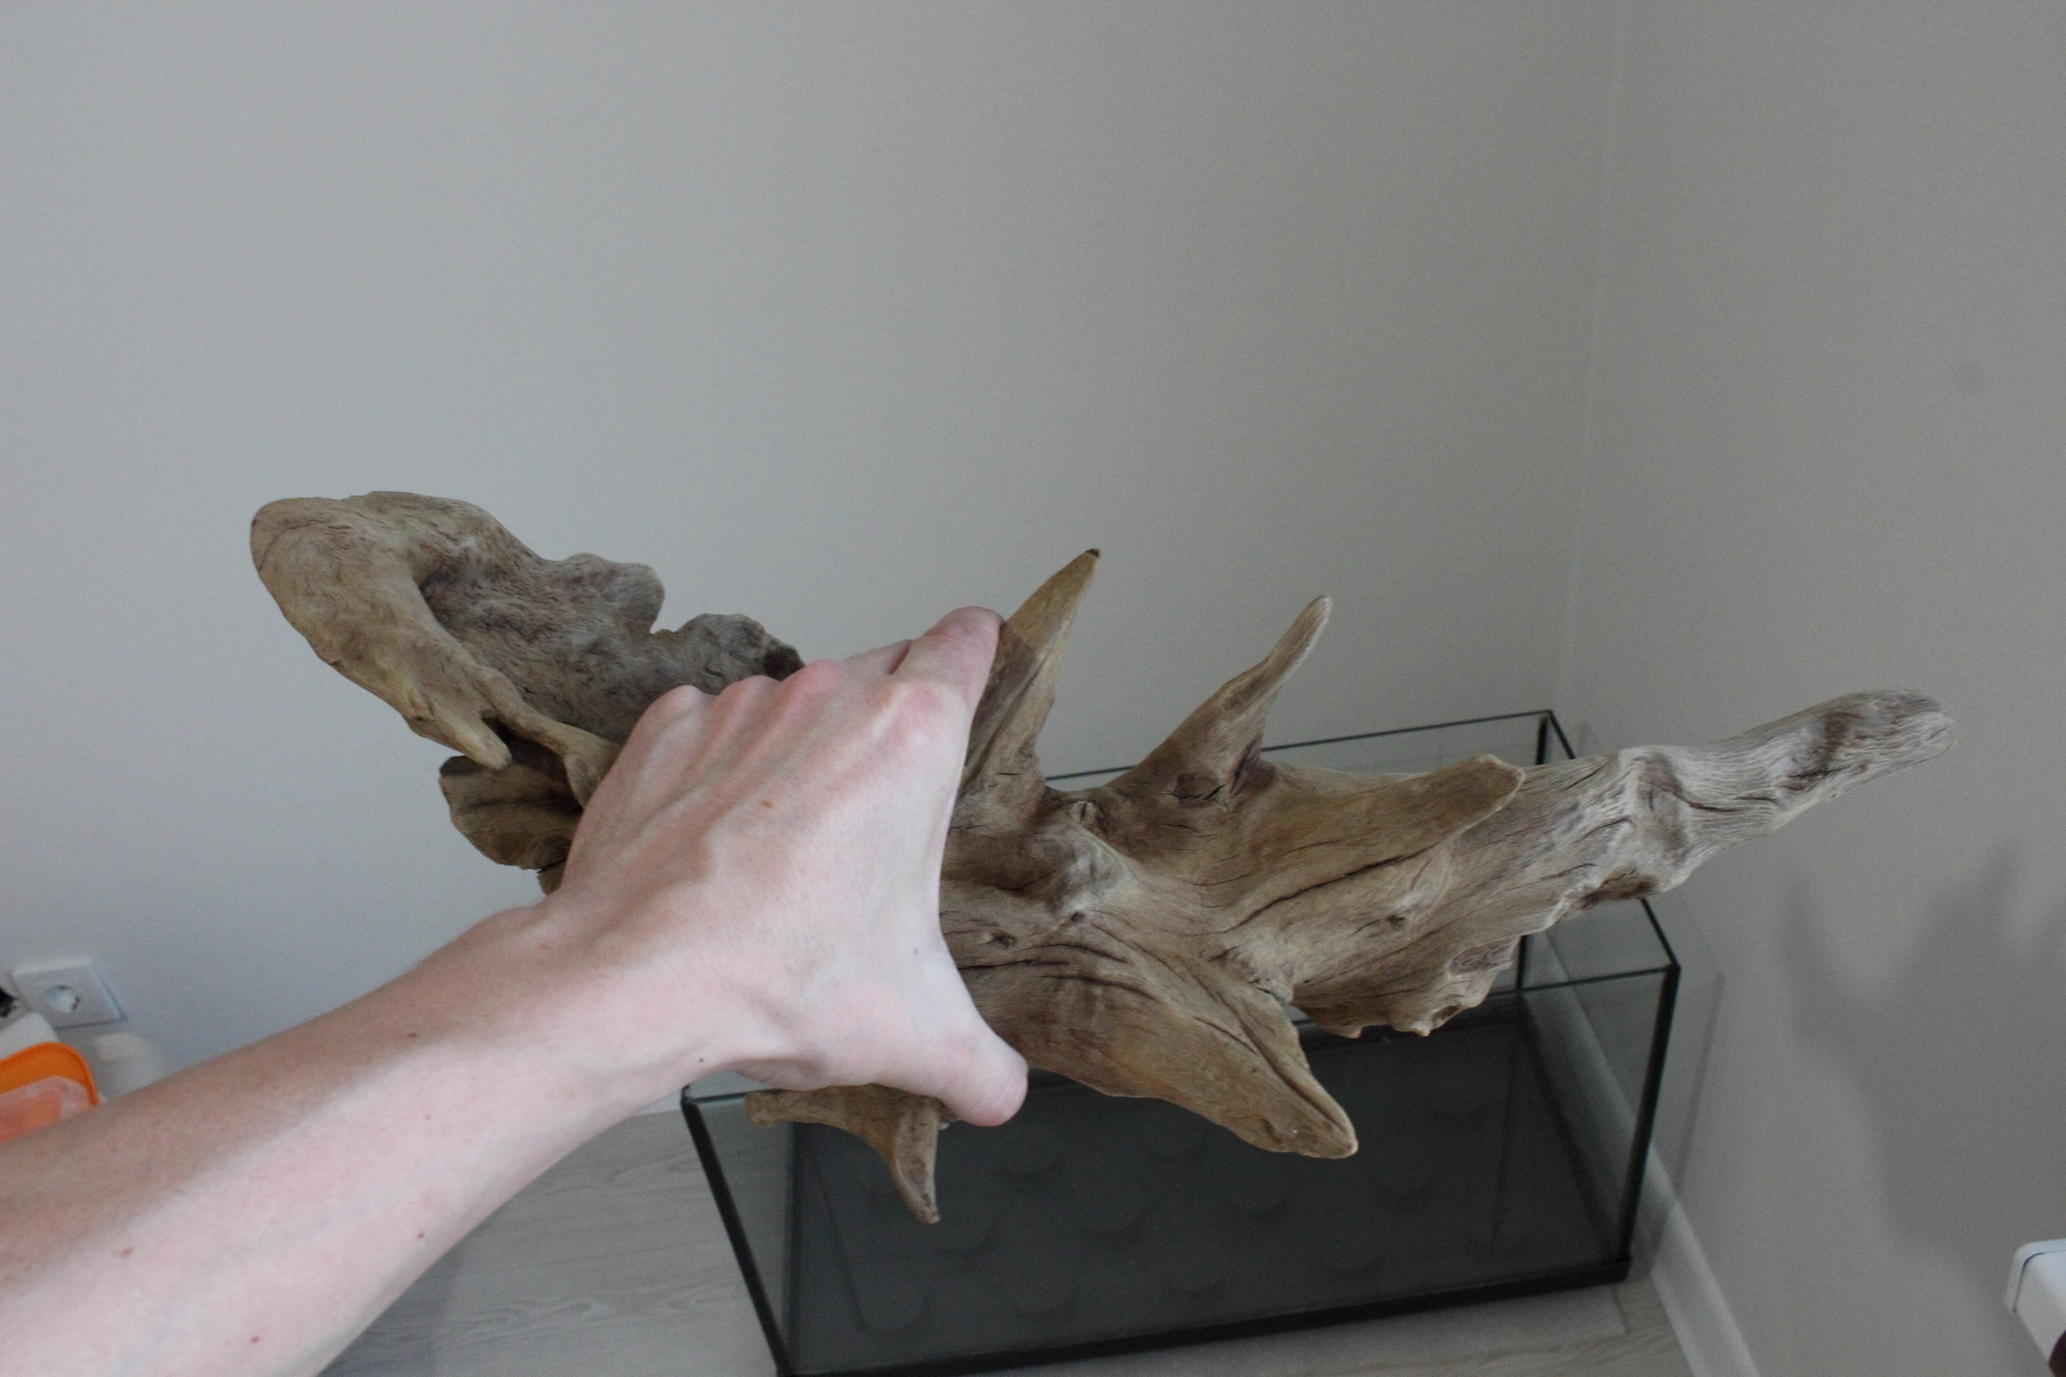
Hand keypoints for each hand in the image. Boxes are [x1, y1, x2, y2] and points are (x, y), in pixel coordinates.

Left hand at [491, 606, 1027, 1125]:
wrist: (631, 980)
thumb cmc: (775, 979)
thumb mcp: (916, 1031)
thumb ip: (982, 1063)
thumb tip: (1001, 1093)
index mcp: (911, 738)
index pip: (967, 642)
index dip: (977, 652)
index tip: (975, 668)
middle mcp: (828, 698)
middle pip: (883, 671)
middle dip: (889, 726)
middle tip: (881, 810)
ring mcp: (740, 707)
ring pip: (795, 704)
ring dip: (802, 751)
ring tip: (789, 845)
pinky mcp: (667, 728)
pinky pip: (712, 726)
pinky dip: (721, 766)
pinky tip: (718, 838)